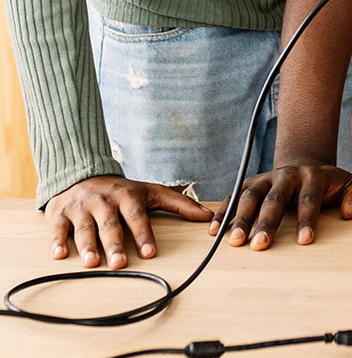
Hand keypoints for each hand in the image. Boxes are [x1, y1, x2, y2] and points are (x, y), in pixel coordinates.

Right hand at [46, 175, 213, 268]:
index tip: (150, 253)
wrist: (83, 172)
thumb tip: (208, 217)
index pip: (138, 217)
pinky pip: (58, 228)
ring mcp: (82, 207)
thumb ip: (179, 204)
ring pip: (85, 228)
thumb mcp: (151, 192)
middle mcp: (105, 201)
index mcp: (128, 196)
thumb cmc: (122, 189)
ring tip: (92, 263)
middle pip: (111, 225)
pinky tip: (59, 255)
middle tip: (119, 265)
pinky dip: (58, 241)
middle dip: (115, 245)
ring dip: (88, 246)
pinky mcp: (61, 213)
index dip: (143, 235)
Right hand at [210, 163, 351, 249]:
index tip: (304, 240)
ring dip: (241, 218)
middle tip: (260, 245)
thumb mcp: (348, 183)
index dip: (307, 219)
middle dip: (268, 222)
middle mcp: (288, 175)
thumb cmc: (328, 183)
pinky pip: (234, 195)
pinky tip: (214, 231)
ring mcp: (267, 177)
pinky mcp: (251, 182)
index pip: (310, 199)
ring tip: (234, 241)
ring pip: (251, 195)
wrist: (306, 163)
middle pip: (276, 198)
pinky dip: (223, 212)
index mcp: (313, 176)